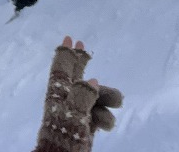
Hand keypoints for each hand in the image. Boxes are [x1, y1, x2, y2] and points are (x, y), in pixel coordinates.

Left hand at [34, 36, 122, 151]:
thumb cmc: (64, 140)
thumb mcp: (72, 117)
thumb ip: (81, 96)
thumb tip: (91, 80)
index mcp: (58, 98)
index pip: (61, 71)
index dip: (65, 55)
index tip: (69, 38)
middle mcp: (66, 104)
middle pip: (75, 78)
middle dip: (82, 65)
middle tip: (85, 49)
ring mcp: (74, 117)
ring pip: (92, 99)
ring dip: (106, 97)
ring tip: (120, 102)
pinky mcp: (83, 129)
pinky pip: (96, 116)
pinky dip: (104, 116)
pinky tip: (109, 124)